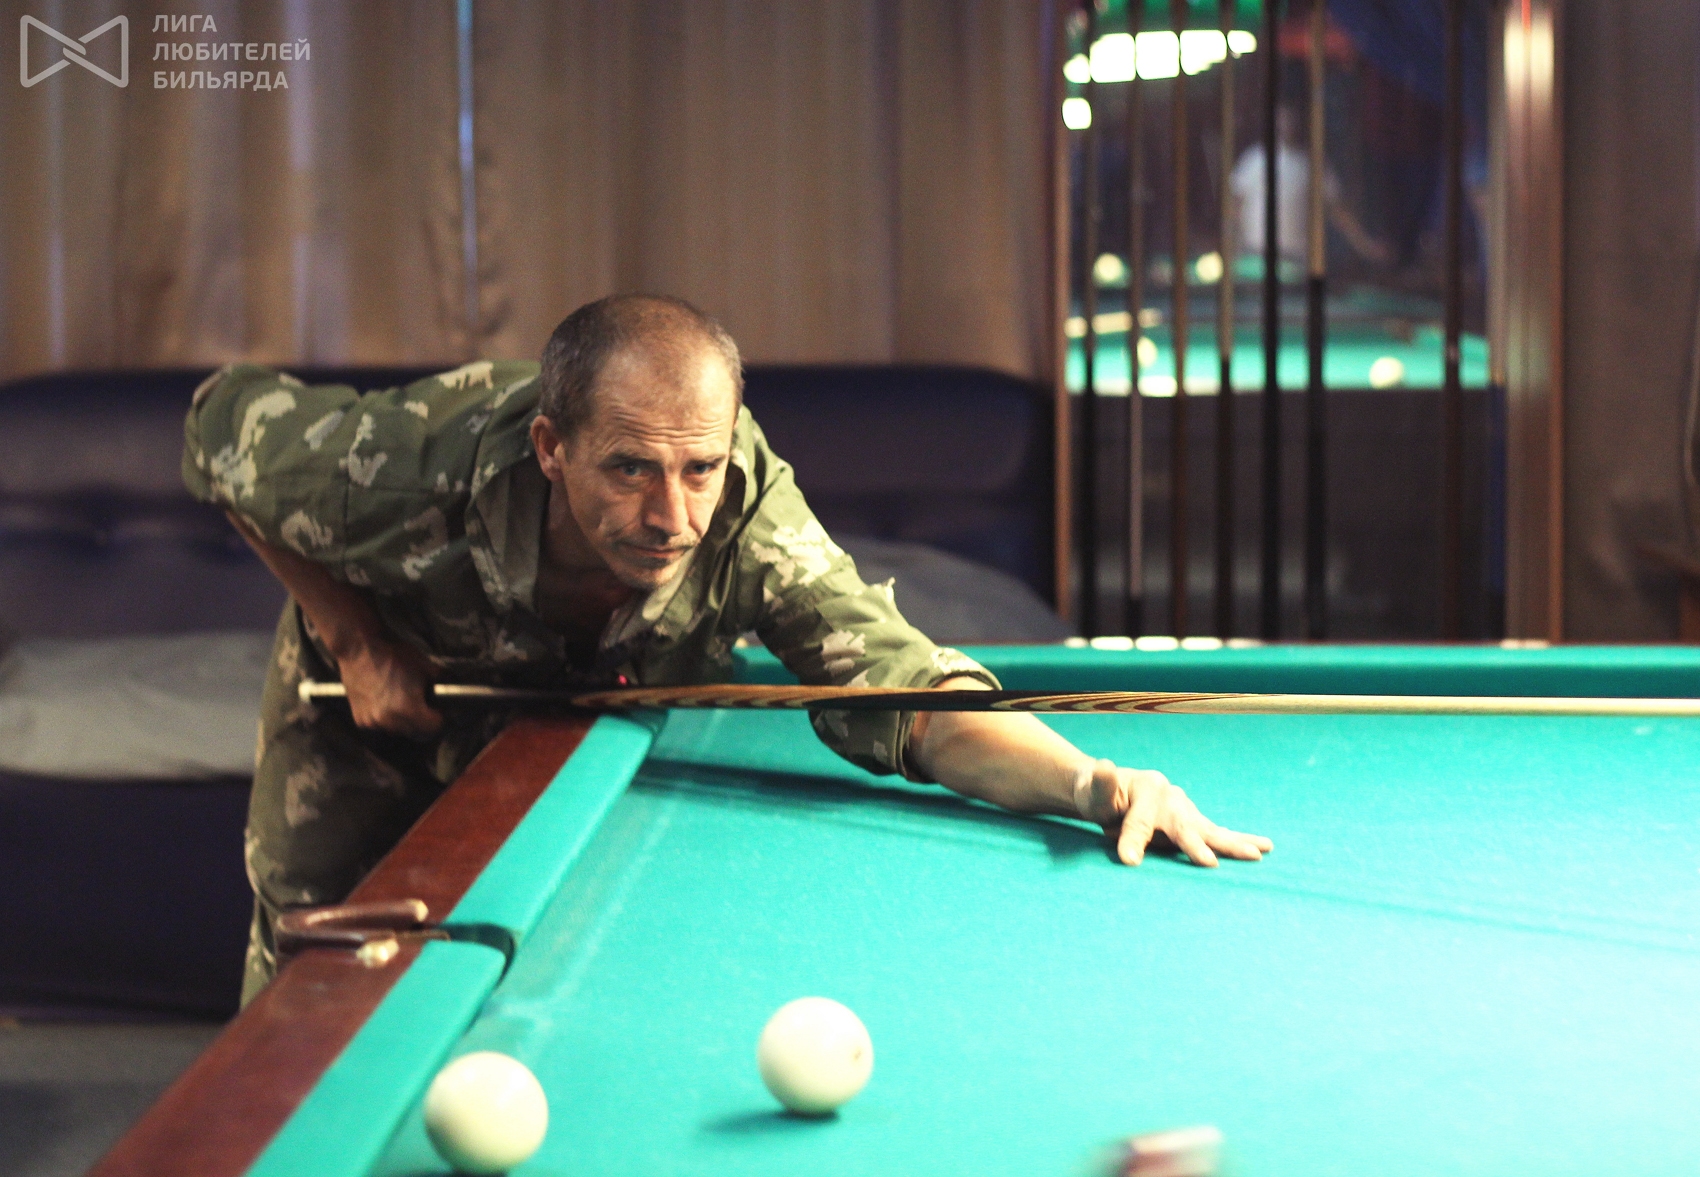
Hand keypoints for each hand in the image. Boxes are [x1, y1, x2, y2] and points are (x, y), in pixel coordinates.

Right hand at [335, 639, 442, 737]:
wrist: (359, 648)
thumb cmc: (394, 654)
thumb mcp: (427, 667)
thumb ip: (444, 684)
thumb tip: (456, 694)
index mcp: (407, 710)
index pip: (433, 729)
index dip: (441, 719)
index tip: (440, 710)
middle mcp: (388, 722)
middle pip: (417, 734)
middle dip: (425, 723)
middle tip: (426, 706)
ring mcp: (372, 722)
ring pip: (399, 732)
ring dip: (406, 722)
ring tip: (405, 702)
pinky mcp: (360, 720)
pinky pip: (382, 726)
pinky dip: (388, 719)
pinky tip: (388, 702)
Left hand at [1073, 759, 1271, 866]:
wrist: (1107, 790)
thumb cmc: (1097, 795)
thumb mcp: (1091, 791)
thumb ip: (1099, 785)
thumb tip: (1104, 767)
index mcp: (1147, 790)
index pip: (1139, 821)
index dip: (1133, 840)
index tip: (1128, 859)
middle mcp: (1170, 797)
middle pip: (1186, 824)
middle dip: (1200, 844)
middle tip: (1211, 863)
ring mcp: (1184, 809)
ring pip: (1209, 829)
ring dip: (1233, 842)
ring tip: (1260, 852)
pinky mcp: (1190, 821)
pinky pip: (1215, 832)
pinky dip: (1237, 840)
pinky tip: (1261, 848)